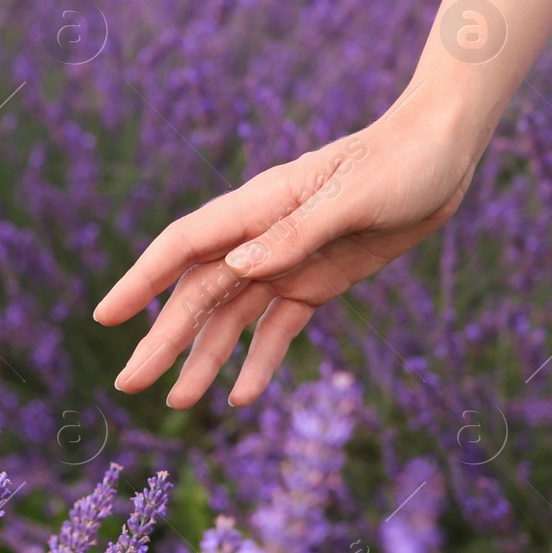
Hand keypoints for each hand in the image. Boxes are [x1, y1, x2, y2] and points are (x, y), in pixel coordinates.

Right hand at [93, 106, 480, 407]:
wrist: (444, 151)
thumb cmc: (400, 161)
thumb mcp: (354, 197)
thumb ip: (295, 234)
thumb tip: (236, 269)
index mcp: (258, 207)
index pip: (183, 247)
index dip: (142, 282)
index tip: (107, 316)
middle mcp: (261, 237)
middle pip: (198, 294)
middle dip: (162, 339)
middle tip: (128, 383)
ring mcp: (287, 260)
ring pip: (232, 317)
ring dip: (205, 358)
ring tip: (178, 402)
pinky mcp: (318, 279)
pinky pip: (280, 327)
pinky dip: (261, 360)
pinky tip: (242, 395)